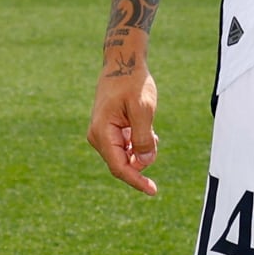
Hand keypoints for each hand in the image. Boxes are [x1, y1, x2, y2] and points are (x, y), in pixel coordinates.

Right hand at [88, 61, 162, 194]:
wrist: (123, 63)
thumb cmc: (132, 83)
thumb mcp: (143, 110)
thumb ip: (143, 138)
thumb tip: (144, 162)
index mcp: (102, 133)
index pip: (119, 167)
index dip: (137, 181)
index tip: (153, 191)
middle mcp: (99, 137)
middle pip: (123, 164)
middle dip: (142, 160)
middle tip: (154, 136)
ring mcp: (103, 135)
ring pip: (126, 156)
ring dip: (142, 150)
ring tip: (150, 128)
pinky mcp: (110, 131)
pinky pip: (126, 147)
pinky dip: (139, 143)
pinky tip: (147, 129)